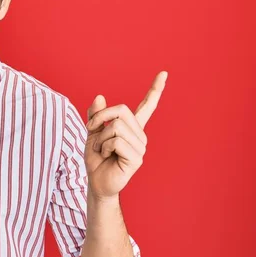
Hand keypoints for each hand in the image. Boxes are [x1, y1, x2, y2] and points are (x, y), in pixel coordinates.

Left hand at [84, 71, 167, 200]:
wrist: (96, 183)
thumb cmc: (96, 159)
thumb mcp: (92, 133)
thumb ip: (95, 116)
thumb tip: (99, 96)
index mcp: (131, 127)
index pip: (147, 106)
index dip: (155, 89)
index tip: (164, 73)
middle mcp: (139, 135)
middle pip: (120, 110)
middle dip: (99, 118)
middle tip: (91, 131)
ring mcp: (140, 147)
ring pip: (115, 127)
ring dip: (100, 138)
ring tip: (101, 150)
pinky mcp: (136, 158)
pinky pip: (116, 141)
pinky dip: (104, 147)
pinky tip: (106, 157)